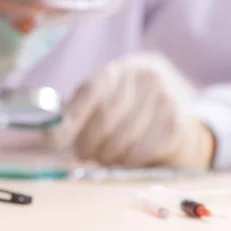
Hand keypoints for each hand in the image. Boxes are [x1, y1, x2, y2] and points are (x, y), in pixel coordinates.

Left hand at [43, 54, 214, 168]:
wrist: (182, 118)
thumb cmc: (132, 111)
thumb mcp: (107, 99)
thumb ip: (80, 111)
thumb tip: (48, 133)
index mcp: (119, 69)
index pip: (90, 90)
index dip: (70, 117)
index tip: (52, 139)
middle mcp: (143, 77)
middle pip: (106, 116)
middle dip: (87, 142)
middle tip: (82, 154)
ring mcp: (164, 97)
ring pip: (123, 137)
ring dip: (107, 155)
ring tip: (104, 158)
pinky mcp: (176, 122)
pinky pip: (142, 150)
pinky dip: (129, 161)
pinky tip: (126, 159)